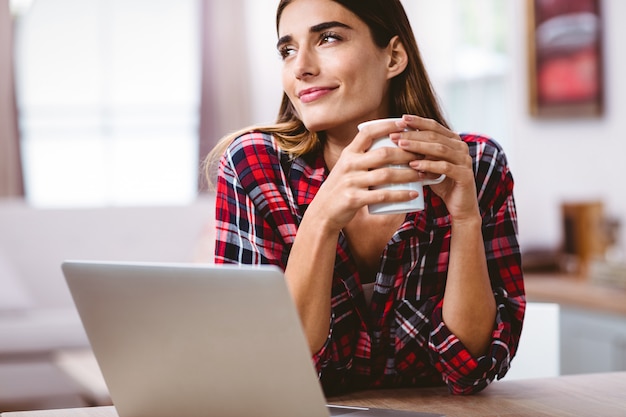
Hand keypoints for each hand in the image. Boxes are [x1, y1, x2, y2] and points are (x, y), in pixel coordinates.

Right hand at [306, 119, 422, 231]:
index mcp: (348, 153)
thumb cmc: (341, 188)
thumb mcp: (347, 166)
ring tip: (424, 174)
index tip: (405, 124)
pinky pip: (382, 196)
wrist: (323, 212)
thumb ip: (363, 155)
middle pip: (384, 153)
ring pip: (386, 174)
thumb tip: (390, 143)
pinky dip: (400, 195)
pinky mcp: (354, 199)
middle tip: (424, 155)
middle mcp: (349, 165)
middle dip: (407, 153)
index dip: (388, 126)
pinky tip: (414, 194)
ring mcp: (351, 182)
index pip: (368, 132)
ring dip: (409, 174)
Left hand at [391, 115, 479, 221]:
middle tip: (394, 135)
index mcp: (453, 141)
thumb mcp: (429, 164)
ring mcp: (465, 160)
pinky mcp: (465, 175)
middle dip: (413, 134)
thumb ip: (419, 152)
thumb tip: (395, 141)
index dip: (417, 121)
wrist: (460, 206)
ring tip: (401, 145)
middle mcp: (461, 147)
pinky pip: (445, 167)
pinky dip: (428, 165)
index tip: (400, 120)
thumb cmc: (442, 183)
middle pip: (435, 135)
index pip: (434, 126)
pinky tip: (414, 165)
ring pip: (439, 149)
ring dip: (418, 146)